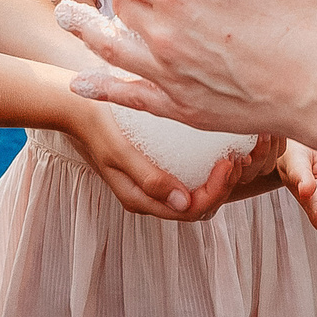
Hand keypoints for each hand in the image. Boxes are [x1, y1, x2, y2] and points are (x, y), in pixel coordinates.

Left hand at [55, 0, 316, 161]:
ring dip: (85, 30)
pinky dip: (100, 88)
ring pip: (110, 48)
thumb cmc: (290, 16)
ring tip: (67, 18)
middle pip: (120, 5)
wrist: (314, 84)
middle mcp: (161, 33)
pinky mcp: (180, 107)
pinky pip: (127, 97)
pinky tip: (80, 83)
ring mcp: (167, 74)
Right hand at [58, 92, 242, 221]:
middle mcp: (151, 196)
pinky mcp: (159, 164)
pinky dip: (210, 164)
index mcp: (141, 200)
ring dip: (222, 177)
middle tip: (240, 154)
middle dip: (225, 186)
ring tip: (238, 149)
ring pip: (198, 190)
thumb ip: (149, 178)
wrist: (75, 105)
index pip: (191, 210)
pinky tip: (224, 143)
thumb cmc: (95, 124)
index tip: (228, 160)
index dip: (216, 191)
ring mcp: (155, 180)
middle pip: (199, 204)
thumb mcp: (119, 150)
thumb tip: (184, 204)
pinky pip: (191, 172)